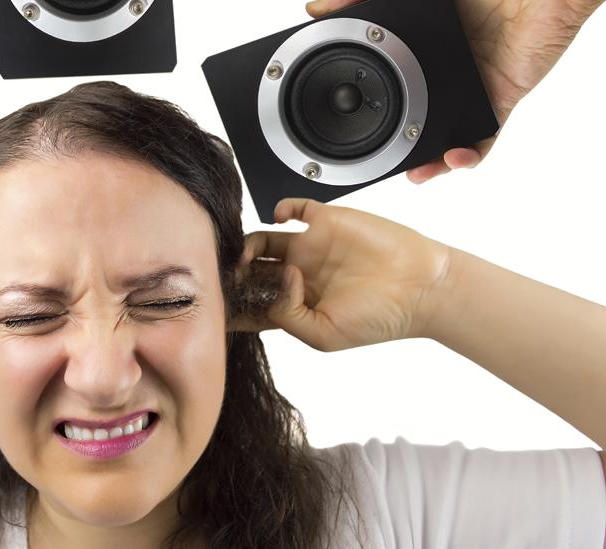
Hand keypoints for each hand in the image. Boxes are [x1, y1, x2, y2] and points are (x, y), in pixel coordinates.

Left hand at [229, 199, 451, 350]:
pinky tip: (277, 220)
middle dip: (231, 272)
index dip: (232, 301)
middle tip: (222, 274)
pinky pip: (293, 208)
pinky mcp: (326, 222)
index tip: (214, 302)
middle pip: (250, 269)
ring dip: (245, 243)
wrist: (421, 288)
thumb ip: (288, 315)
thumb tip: (278, 281)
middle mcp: (297, 275)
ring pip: (262, 239)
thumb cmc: (380, 318)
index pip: (252, 301)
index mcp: (295, 304)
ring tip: (244, 254)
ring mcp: (310, 247)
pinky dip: (279, 208)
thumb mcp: (325, 335)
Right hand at [305, 0, 603, 182]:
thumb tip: (317, 9)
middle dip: (398, 146)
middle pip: (417, 119)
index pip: (394, 86)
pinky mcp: (500, 99)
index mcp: (426, 51)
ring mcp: (474, 89)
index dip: (374, 108)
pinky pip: (485, 138)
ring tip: (411, 172)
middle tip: (377, 161)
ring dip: (430, 162)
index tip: (351, 123)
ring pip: (447, 137)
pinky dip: (469, 155)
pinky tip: (452, 156)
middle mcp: (448, 75)